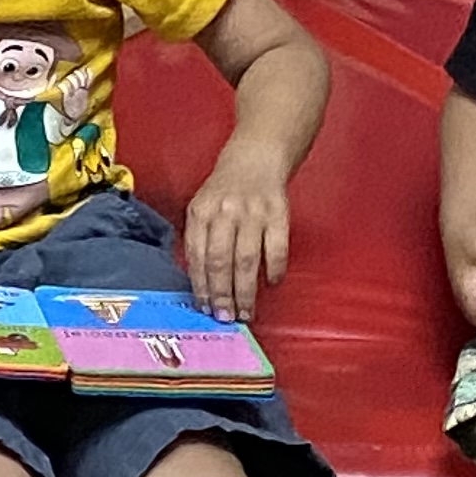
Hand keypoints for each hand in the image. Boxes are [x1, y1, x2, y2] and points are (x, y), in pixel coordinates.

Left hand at [183, 159, 291, 316]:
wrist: (255, 159)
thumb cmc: (225, 190)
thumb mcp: (202, 207)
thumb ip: (198, 239)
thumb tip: (198, 282)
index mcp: (201, 212)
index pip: (196, 256)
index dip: (200, 285)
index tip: (204, 308)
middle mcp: (225, 212)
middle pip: (220, 261)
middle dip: (221, 294)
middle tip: (225, 317)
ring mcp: (253, 214)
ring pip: (246, 260)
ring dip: (245, 290)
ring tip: (245, 311)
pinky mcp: (278, 214)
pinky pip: (277, 249)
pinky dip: (274, 270)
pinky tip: (271, 284)